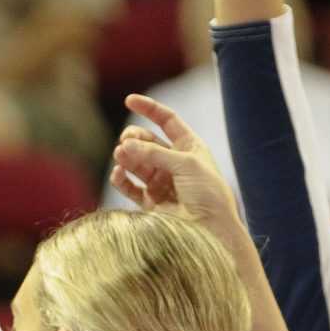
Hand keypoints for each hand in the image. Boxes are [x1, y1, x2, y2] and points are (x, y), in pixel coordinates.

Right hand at [110, 92, 243, 236]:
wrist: (210, 229)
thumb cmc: (208, 194)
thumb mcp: (186, 164)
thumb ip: (154, 153)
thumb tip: (123, 145)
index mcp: (190, 147)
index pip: (167, 121)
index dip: (149, 109)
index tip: (129, 100)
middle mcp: (174, 163)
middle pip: (146, 141)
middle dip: (134, 138)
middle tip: (126, 142)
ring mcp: (161, 182)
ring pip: (135, 162)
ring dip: (126, 157)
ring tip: (121, 156)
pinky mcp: (150, 202)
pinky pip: (129, 186)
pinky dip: (121, 179)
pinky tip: (119, 174)